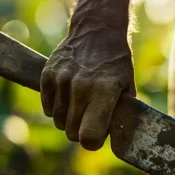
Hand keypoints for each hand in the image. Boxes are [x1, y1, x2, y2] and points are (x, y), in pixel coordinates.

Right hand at [40, 19, 135, 150]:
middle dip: (81, 131)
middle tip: (90, 117)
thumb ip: (120, 115)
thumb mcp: (127, 87)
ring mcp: (61, 80)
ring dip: (68, 119)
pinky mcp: (47, 75)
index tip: (97, 135)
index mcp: (104, 91)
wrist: (97, 31)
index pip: (88, 136)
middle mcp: (80, 87)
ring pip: (58, 122)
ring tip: (81, 104)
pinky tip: (68, 96)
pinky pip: (48, 108)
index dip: (93, 141)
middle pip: (71, 133)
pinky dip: (57, 107)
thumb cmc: (116, 63)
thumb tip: (113, 143)